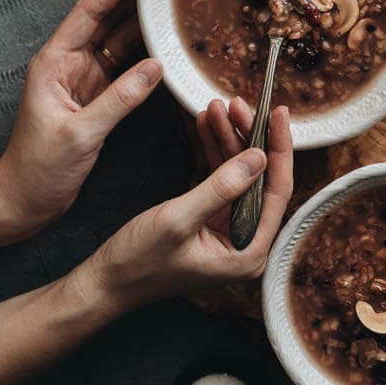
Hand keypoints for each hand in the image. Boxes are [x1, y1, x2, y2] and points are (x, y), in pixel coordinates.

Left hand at [0, 0, 162, 238]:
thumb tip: (157, 67)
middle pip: (106, 19)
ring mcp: (84, 80)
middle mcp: (69, 64)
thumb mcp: (81, 133)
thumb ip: (120, 99)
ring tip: (173, 2)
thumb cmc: (39, 169)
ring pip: (118, 41)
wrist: (23, 202)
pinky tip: (166, 45)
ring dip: (143, 23)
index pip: (90, 10)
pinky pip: (125, 68)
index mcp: (54, 62)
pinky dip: (145, 55)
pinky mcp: (97, 98)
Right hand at [80, 98, 293, 312]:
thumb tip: (259, 157)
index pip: (277, 190)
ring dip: (227, 138)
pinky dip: (213, 151)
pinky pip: (220, 177)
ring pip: (239, 172)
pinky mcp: (211, 220)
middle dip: (247, 136)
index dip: (280, 148)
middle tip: (235, 103)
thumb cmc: (138, 261)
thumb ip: (221, 187)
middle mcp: (246, 241)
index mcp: (249, 250)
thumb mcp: (179, 219)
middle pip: (259, 177)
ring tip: (215, 107)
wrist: (106, 281)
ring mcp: (229, 230)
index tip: (278, 113)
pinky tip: (206, 126)